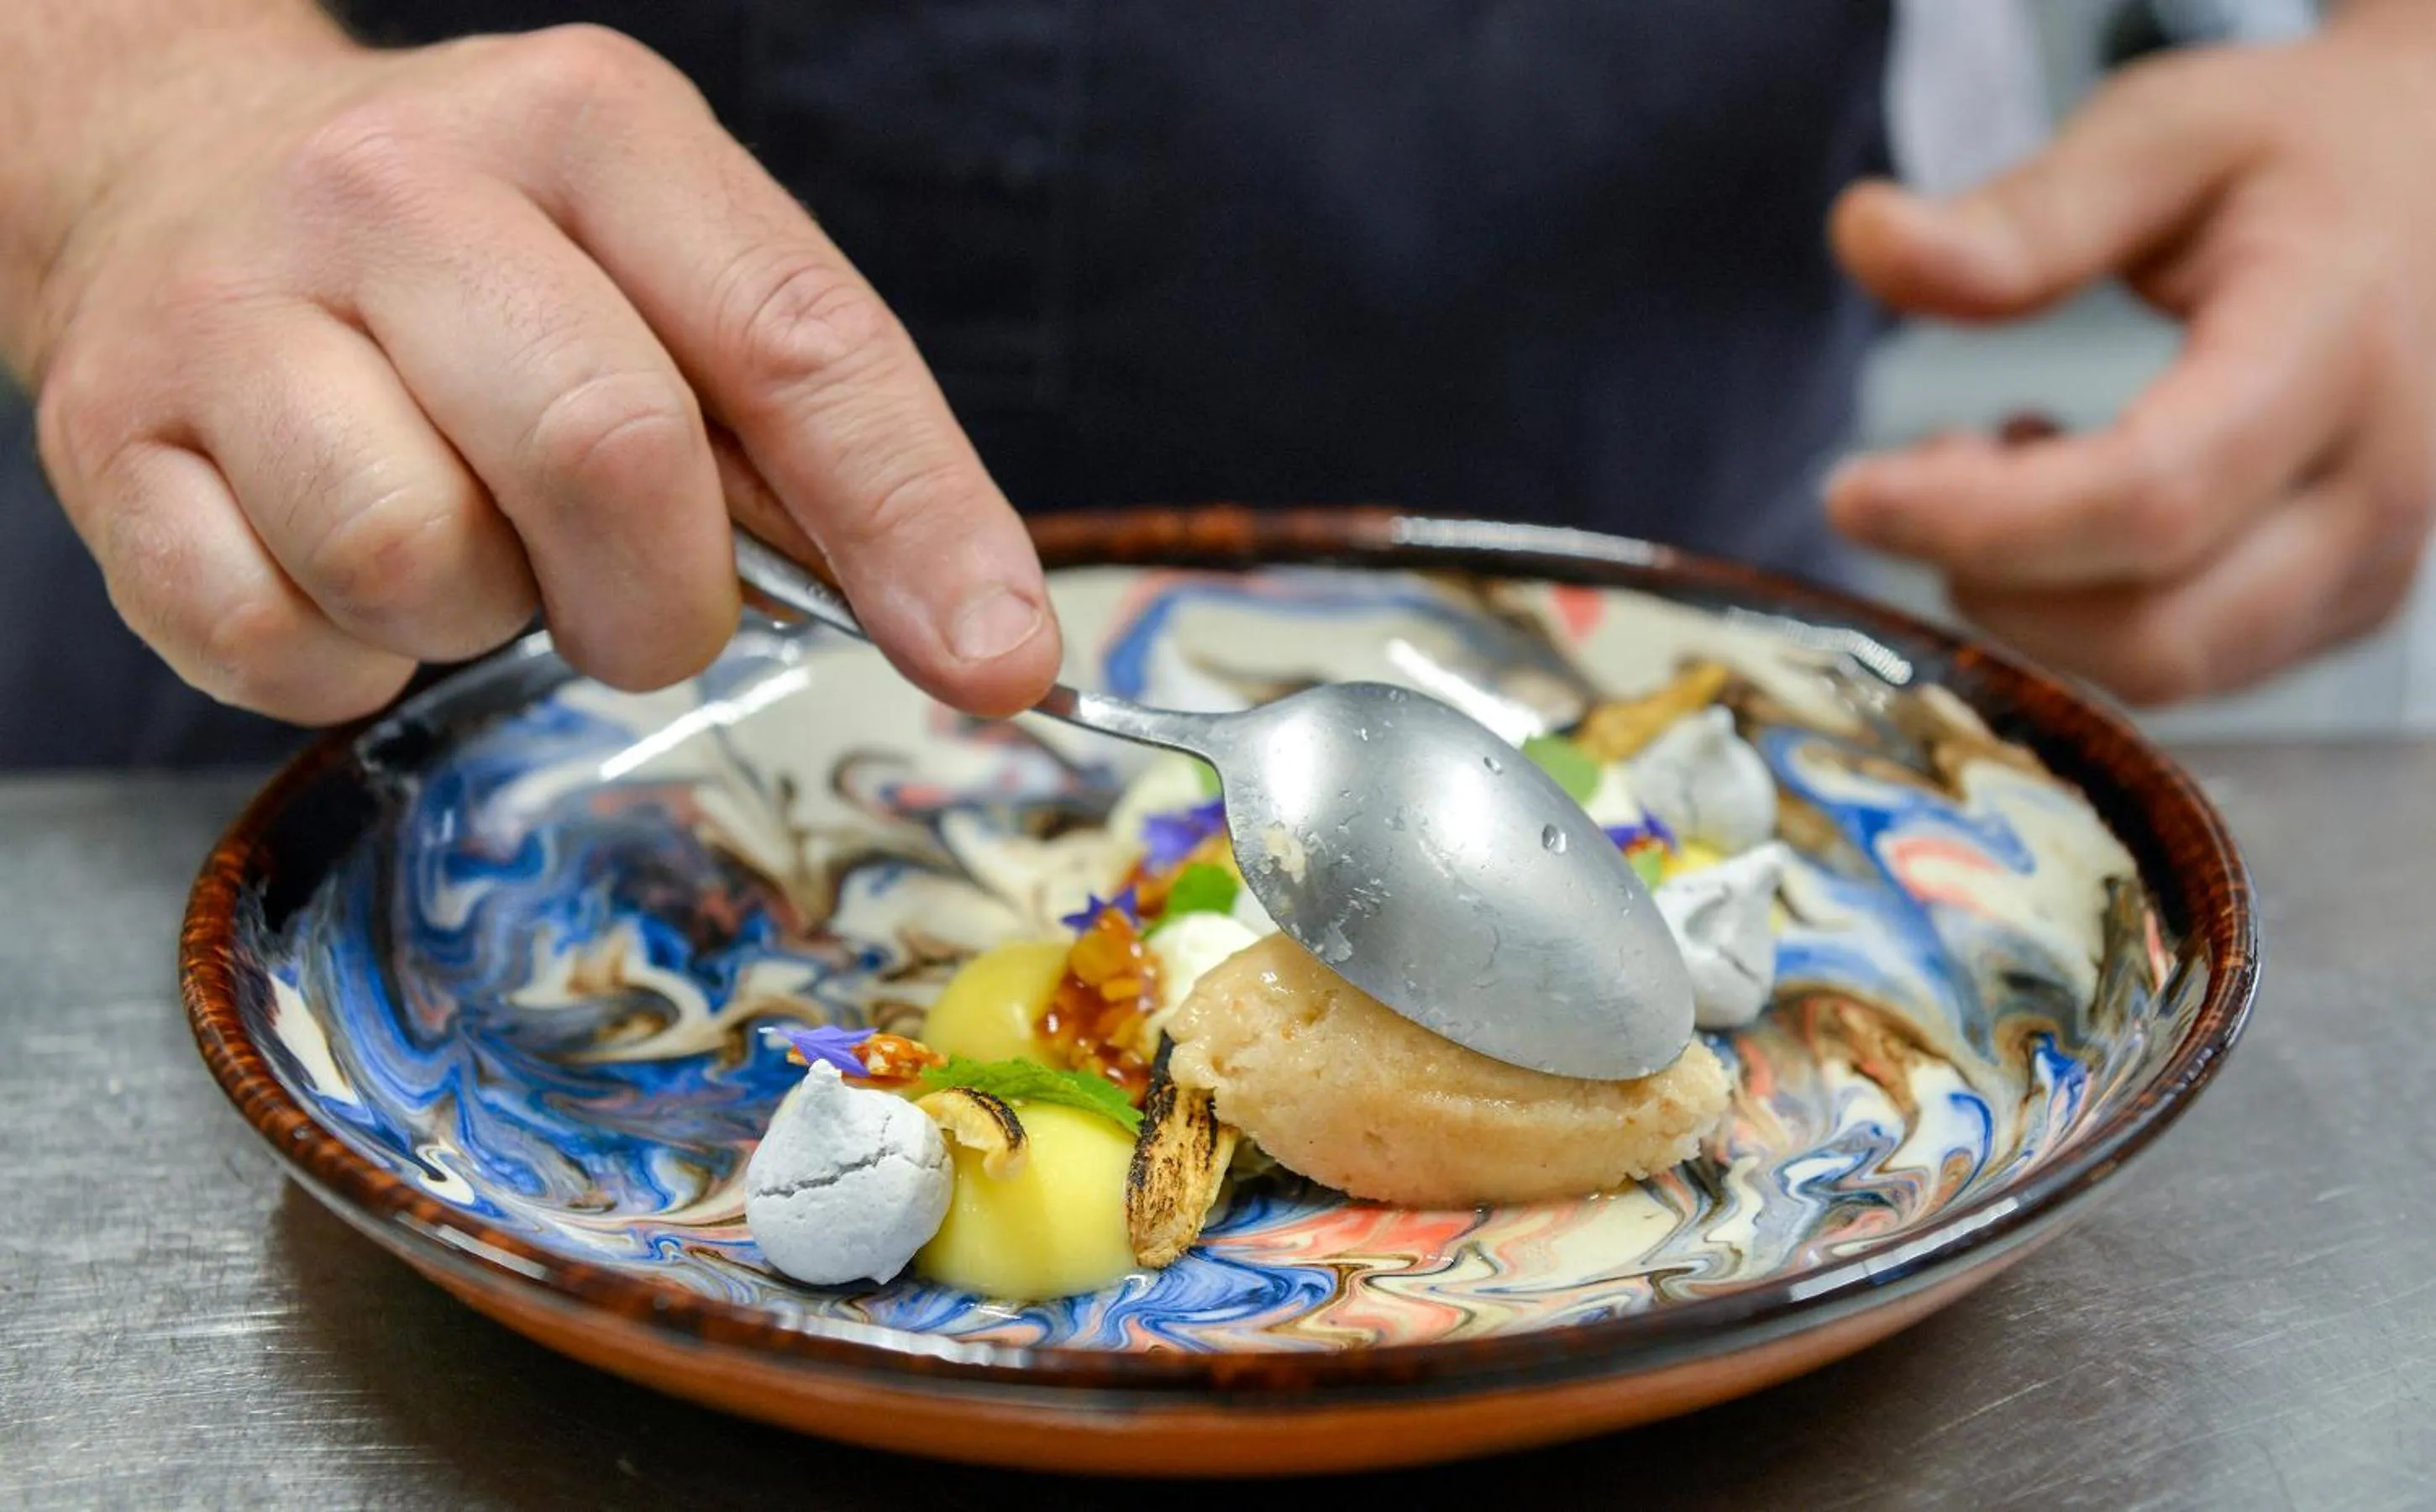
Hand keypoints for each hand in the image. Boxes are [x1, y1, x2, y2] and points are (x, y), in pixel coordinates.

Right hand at [21, 23, 1060, 722]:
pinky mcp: (114, 439)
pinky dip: (345, 659)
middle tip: (637, 597)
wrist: (176, 175)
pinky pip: (277, 638)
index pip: (799, 342)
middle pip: (609, 458)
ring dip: (488, 616)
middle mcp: (402, 189)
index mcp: (594, 132)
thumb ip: (812, 436)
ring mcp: (236, 308)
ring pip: (423, 558)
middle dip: (664, 597)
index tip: (996, 661)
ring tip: (466, 541)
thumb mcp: (671, 276)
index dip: (913, 520)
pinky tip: (343, 570)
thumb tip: (977, 634)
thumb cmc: (487, 268)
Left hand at [1827, 9, 2435, 704]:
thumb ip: (2023, 215)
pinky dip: (2086, 616)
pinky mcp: (2345, 602)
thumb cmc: (2298, 156)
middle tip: (1926, 469)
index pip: (2149, 497)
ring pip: (2170, 669)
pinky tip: (2062, 502)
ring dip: (2034, 604)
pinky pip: (2192, 665)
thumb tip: (1867, 241)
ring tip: (1998, 465)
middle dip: (1995, 579)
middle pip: (2157, 629)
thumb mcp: (2163, 135)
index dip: (1979, 520)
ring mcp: (2375, 560)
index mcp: (2335, 347)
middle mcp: (2381, 481)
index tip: (1849, 492)